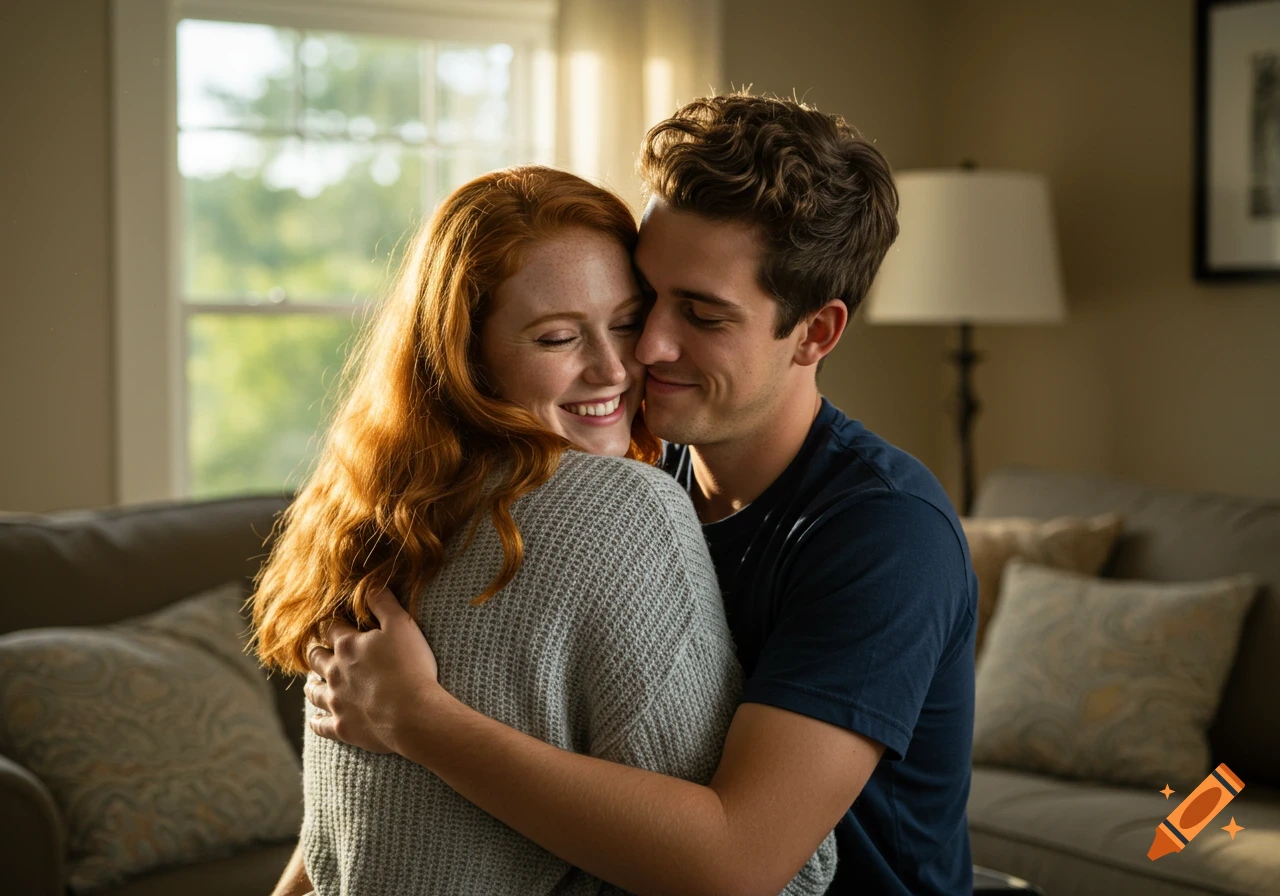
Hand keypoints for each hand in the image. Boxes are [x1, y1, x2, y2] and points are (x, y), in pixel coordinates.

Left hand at [304, 588, 438, 754]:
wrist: (414, 715)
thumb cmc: (411, 667)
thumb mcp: (402, 625)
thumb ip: (383, 601)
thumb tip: (369, 583)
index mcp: (347, 646)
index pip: (330, 628)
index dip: (332, 624)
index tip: (333, 623)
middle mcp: (334, 672)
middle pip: (316, 658)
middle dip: (317, 651)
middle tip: (319, 650)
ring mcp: (336, 702)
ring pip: (313, 690)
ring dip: (312, 683)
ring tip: (313, 681)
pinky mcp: (341, 727)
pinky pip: (320, 724)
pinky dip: (316, 720)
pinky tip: (315, 718)